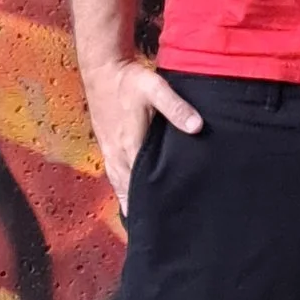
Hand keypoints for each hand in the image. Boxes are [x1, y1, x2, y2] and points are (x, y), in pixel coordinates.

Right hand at [81, 57, 202, 217]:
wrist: (102, 68)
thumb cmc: (129, 80)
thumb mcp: (155, 88)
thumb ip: (176, 107)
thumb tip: (197, 127)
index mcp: (130, 147)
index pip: (139, 186)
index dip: (150, 205)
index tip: (162, 224)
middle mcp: (118, 155)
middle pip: (127, 193)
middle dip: (140, 211)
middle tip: (157, 232)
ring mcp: (110, 152)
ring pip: (119, 187)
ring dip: (130, 202)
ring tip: (144, 223)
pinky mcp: (109, 146)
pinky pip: (115, 177)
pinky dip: (123, 190)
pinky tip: (132, 197)